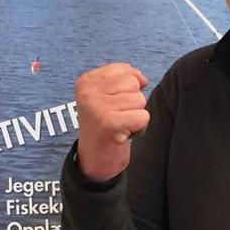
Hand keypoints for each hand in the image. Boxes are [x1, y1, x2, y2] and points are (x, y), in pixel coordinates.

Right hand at [74, 63, 149, 180]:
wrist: (94, 159)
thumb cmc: (104, 125)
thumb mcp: (106, 96)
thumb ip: (123, 79)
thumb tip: (143, 79)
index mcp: (86, 81)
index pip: (124, 70)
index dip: (128, 88)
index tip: (113, 105)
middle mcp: (89, 92)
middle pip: (133, 84)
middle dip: (132, 103)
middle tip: (117, 117)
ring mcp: (98, 107)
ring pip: (140, 100)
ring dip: (135, 116)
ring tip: (120, 125)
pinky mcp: (110, 123)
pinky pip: (143, 117)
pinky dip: (139, 128)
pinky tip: (124, 134)